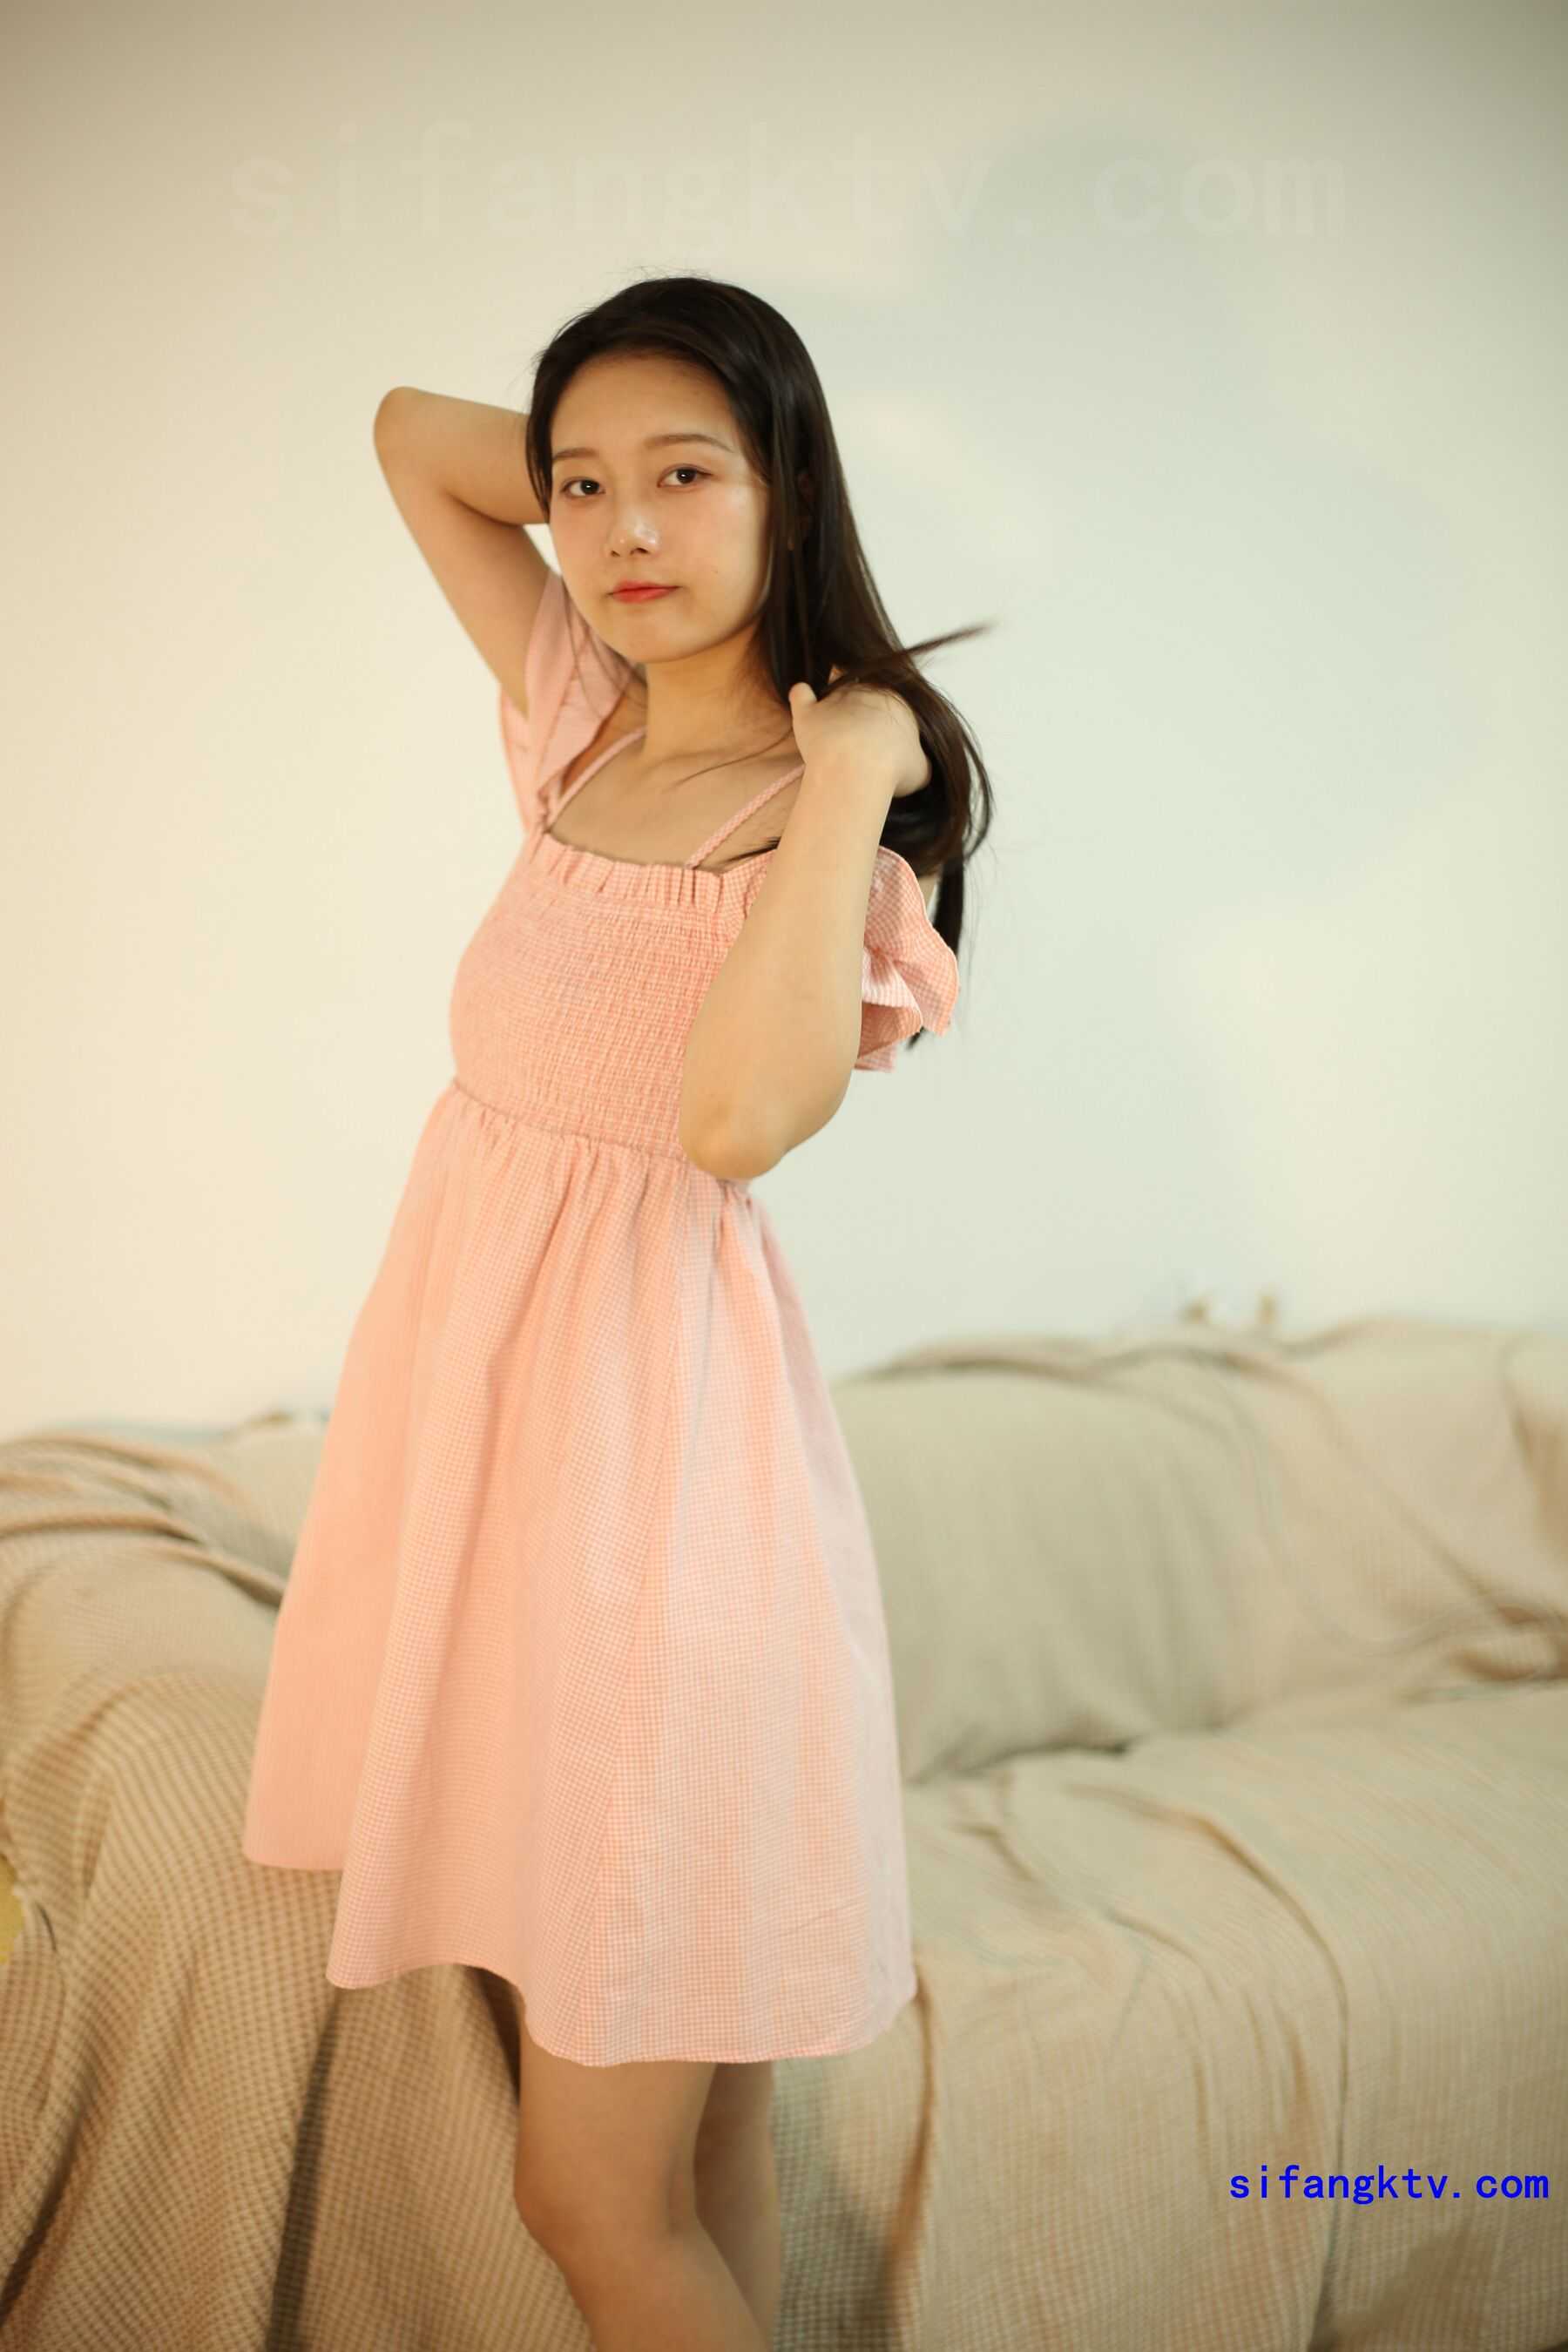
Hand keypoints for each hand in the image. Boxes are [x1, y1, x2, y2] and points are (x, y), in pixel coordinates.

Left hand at [788, 667, 930, 796]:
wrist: (857, 768)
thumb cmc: (893, 768)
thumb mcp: (920, 770)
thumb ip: (919, 762)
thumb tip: (918, 765)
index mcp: (896, 700)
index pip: (892, 700)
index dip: (887, 718)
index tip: (884, 739)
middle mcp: (866, 690)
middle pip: (864, 690)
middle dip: (862, 707)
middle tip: (860, 734)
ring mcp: (836, 698)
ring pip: (835, 687)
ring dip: (835, 702)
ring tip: (834, 724)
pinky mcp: (809, 711)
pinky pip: (801, 694)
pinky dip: (801, 695)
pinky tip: (803, 698)